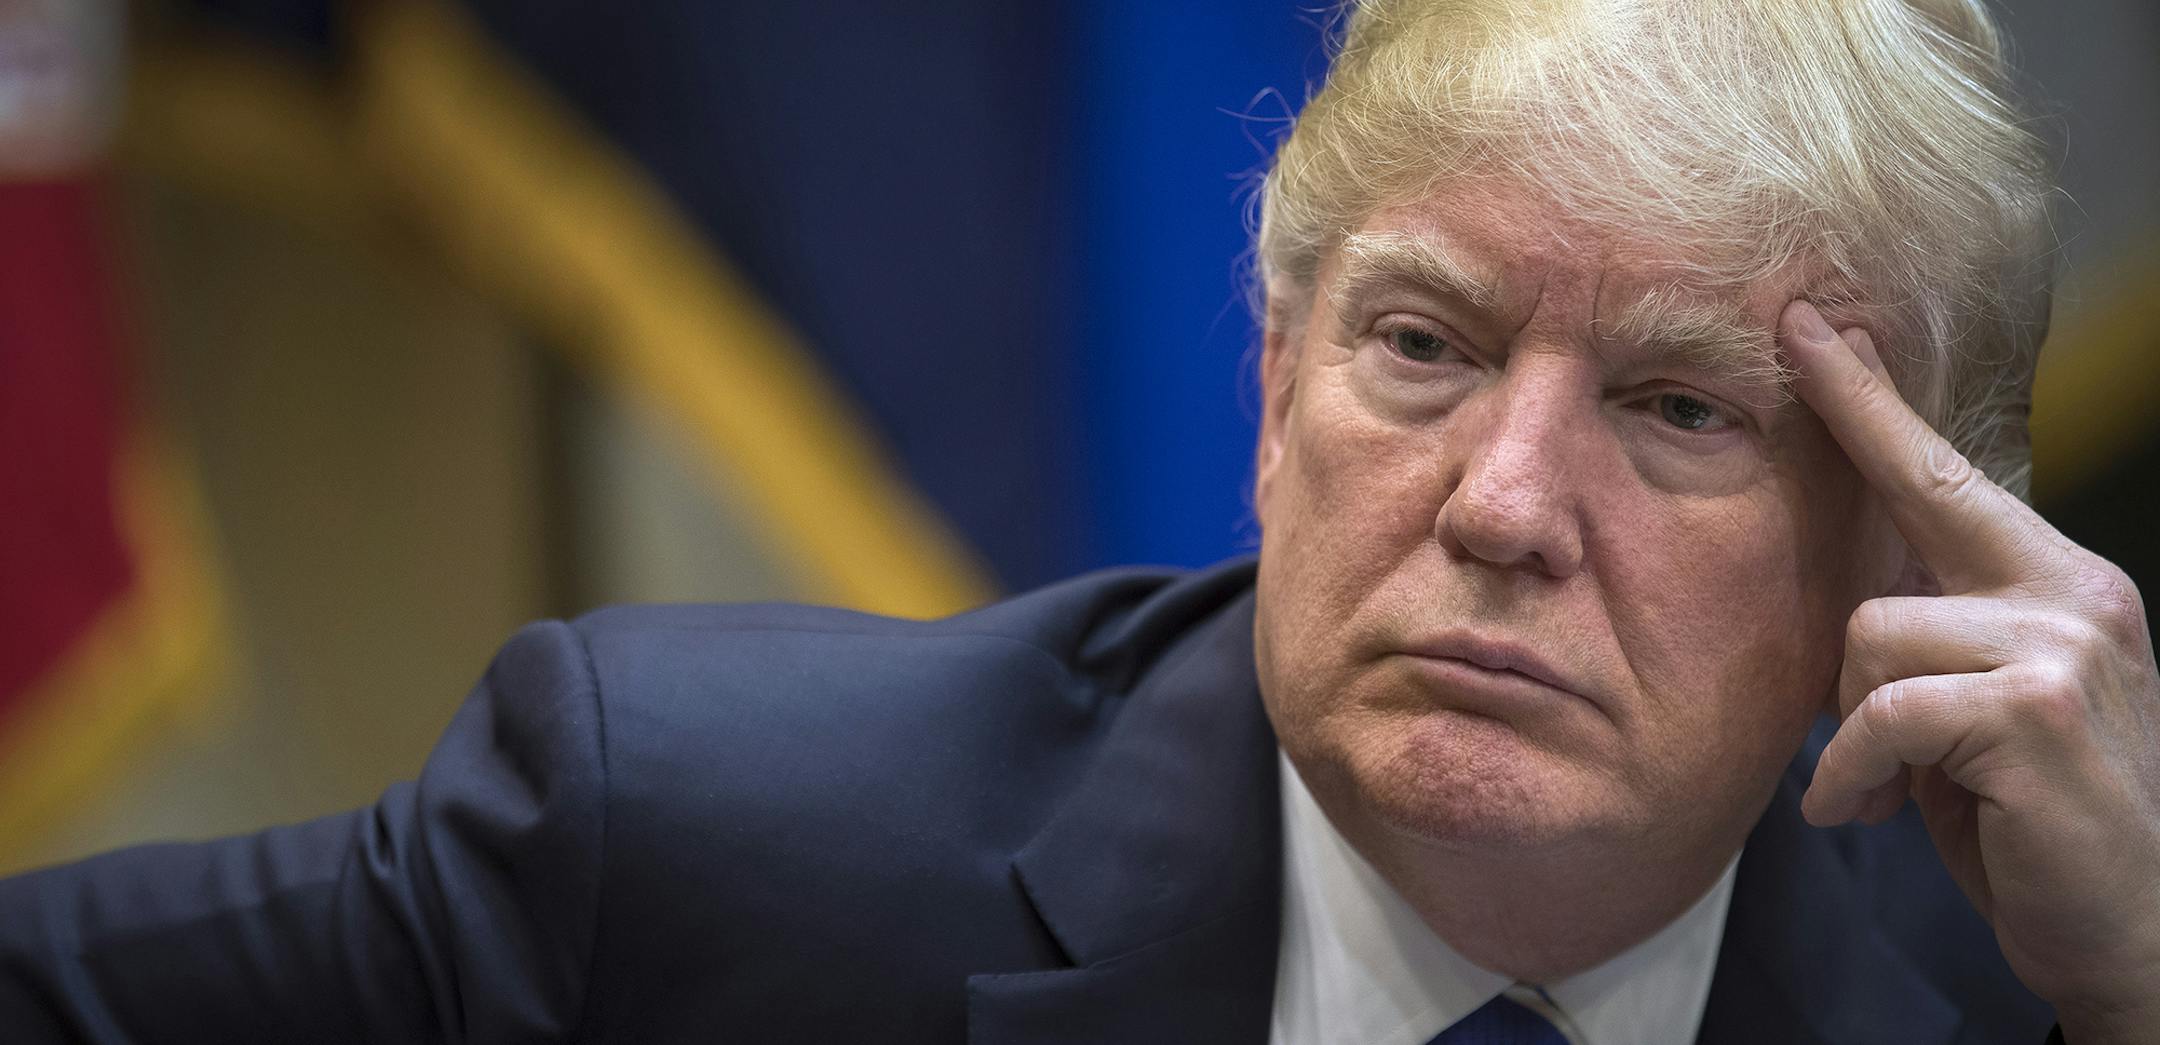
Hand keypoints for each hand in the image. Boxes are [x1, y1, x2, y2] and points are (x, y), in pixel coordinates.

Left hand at [1783, 300, 2159, 1041]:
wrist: (2135, 932)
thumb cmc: (2035, 826)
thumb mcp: (1975, 718)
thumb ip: (1930, 646)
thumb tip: (1849, 611)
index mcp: (2057, 587)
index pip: (1948, 477)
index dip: (1873, 403)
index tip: (1813, 329)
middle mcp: (2074, 595)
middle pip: (1902, 529)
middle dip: (1855, 506)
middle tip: (1827, 447)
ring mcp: (2062, 647)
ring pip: (1871, 636)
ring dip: (1858, 726)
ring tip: (1898, 783)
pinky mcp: (2032, 711)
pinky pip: (1880, 713)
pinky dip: (1856, 773)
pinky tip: (1870, 813)